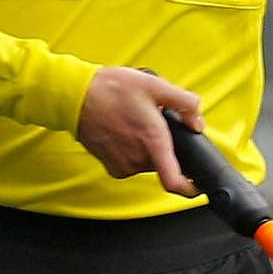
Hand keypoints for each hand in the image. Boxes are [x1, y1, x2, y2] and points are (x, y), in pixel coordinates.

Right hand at [75, 66, 204, 197]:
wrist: (74, 96)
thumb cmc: (111, 89)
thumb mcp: (155, 86)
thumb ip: (185, 103)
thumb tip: (197, 123)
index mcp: (152, 141)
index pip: (173, 180)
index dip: (190, 188)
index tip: (197, 185)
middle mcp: (136, 158)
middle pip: (164, 162)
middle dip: (165, 146)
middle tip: (154, 122)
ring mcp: (121, 164)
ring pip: (148, 161)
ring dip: (149, 146)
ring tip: (136, 122)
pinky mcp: (110, 165)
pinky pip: (133, 162)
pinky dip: (134, 149)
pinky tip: (126, 130)